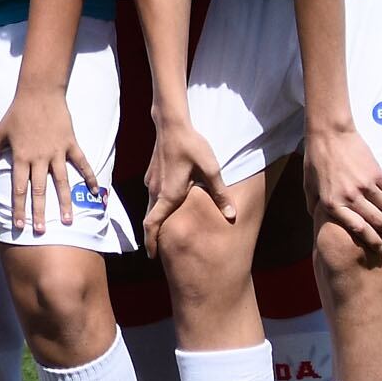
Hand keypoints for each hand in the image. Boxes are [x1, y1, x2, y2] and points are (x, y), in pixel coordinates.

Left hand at [0, 87, 93, 237]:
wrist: (39, 93)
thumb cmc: (17, 113)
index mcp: (21, 157)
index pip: (19, 189)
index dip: (18, 208)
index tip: (19, 225)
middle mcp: (40, 158)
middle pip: (40, 191)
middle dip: (40, 213)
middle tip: (42, 232)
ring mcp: (57, 152)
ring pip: (62, 182)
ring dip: (65, 203)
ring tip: (68, 220)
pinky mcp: (71, 145)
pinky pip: (82, 164)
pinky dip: (90, 178)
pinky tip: (96, 193)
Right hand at [141, 113, 237, 249]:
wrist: (171, 124)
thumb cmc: (192, 146)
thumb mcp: (211, 170)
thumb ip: (220, 194)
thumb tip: (231, 216)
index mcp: (169, 195)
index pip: (152, 223)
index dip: (150, 241)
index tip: (151, 256)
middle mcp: (156, 190)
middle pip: (150, 218)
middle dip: (153, 235)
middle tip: (159, 249)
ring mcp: (152, 181)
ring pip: (151, 206)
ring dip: (156, 219)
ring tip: (165, 229)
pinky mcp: (152, 173)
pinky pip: (153, 194)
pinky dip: (157, 205)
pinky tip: (170, 201)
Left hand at [301, 118, 381, 257]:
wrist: (329, 134)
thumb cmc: (316, 160)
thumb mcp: (308, 185)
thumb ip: (314, 205)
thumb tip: (316, 221)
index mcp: (333, 203)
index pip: (358, 229)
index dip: (372, 241)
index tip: (380, 248)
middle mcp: (350, 197)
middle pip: (378, 221)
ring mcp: (365, 185)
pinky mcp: (377, 173)